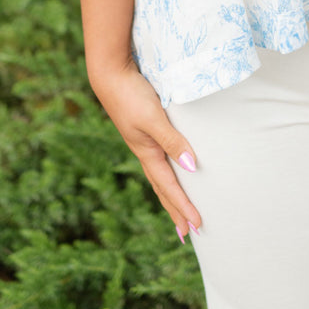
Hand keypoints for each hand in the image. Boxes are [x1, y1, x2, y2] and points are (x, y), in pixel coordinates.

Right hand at [89, 58, 201, 241]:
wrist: (111, 75)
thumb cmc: (132, 96)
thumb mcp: (153, 120)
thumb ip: (172, 141)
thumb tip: (191, 166)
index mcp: (148, 153)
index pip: (169, 188)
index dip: (183, 207)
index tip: (197, 227)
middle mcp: (146, 152)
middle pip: (164, 189)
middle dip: (175, 211)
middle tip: (188, 233)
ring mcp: (144, 142)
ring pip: (161, 176)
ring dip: (171, 195)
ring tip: (179, 211)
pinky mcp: (146, 129)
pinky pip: (161, 159)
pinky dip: (168, 173)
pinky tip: (173, 169)